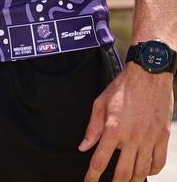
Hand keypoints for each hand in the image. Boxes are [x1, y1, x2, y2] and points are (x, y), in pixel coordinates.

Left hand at [80, 64, 172, 181]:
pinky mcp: (163, 136)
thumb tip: (84, 147)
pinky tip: (145, 171)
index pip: (100, 160)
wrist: (148, 76)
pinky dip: (152, 170)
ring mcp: (149, 139)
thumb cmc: (121, 88)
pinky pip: (159, 161)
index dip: (93, 175)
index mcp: (113, 129)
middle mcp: (132, 137)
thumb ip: (92, 129)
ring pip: (143, 171)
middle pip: (124, 172)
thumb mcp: (99, 104)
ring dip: (134, 180)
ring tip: (127, 181)